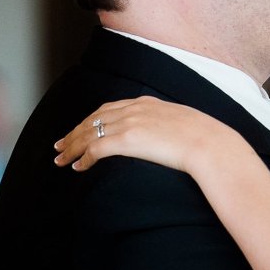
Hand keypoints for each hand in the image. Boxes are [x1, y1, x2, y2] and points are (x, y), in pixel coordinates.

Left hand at [53, 96, 232, 176]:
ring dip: (72, 146)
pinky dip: (84, 158)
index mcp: (147, 103)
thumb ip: (168, 125)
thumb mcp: (184, 123)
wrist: (209, 144)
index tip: (82, 129)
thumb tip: (168, 137)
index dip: (92, 120)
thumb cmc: (204, 139)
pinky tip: (78, 167)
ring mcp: (129, 123)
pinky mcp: (127, 140)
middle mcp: (134, 109)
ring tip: (61, 158)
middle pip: (94, 119)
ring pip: (89, 133)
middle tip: (60, 144)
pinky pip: (96, 149)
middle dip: (74, 132)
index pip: (109, 108)